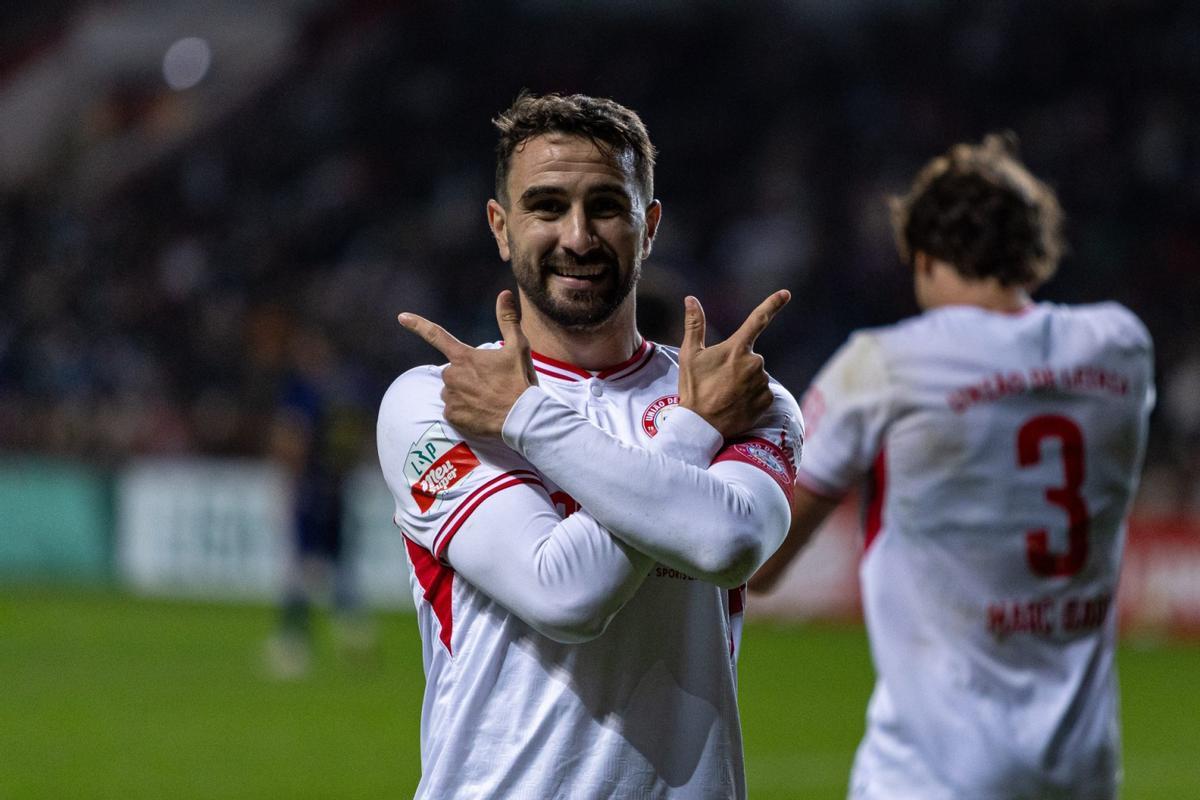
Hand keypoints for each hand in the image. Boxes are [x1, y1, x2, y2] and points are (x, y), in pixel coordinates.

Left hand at [398, 290, 537, 437]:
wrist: (522, 418)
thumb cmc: (520, 381)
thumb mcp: (518, 347)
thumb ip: (507, 319)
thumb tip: (504, 294)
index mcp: (464, 356)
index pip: (436, 335)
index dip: (417, 324)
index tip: (402, 317)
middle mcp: (452, 375)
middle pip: (452, 372)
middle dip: (466, 376)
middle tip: (490, 384)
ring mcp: (450, 396)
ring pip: (452, 392)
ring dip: (465, 394)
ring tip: (487, 400)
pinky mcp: (451, 415)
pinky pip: (453, 411)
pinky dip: (465, 412)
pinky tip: (481, 413)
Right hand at [677, 290, 789, 438]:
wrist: (701, 425)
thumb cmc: (693, 388)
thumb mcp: (689, 355)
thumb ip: (694, 325)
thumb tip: (691, 298)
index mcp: (736, 349)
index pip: (758, 320)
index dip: (773, 304)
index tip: (786, 293)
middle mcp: (754, 363)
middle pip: (751, 356)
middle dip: (739, 364)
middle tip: (719, 380)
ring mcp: (762, 383)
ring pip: (757, 375)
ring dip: (745, 381)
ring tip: (726, 394)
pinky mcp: (767, 400)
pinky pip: (763, 393)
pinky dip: (752, 396)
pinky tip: (737, 404)